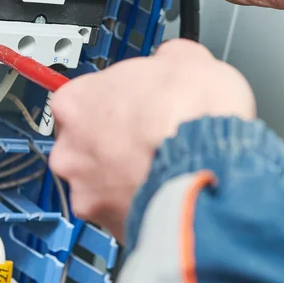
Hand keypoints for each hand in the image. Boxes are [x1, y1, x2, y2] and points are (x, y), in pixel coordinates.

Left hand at [48, 40, 254, 241]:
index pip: (83, 98)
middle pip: (85, 144)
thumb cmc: (193, 115)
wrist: (212, 166)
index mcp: (76, 101)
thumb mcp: (185, 59)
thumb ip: (163, 62)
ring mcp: (86, 190)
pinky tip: (166, 192)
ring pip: (100, 183)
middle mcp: (70, 149)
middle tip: (148, 138)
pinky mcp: (109, 224)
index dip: (114, 101)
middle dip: (114, 144)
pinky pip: (121, 212)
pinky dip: (140, 205)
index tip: (130, 105)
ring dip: (124, 178)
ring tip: (162, 169)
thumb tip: (171, 61)